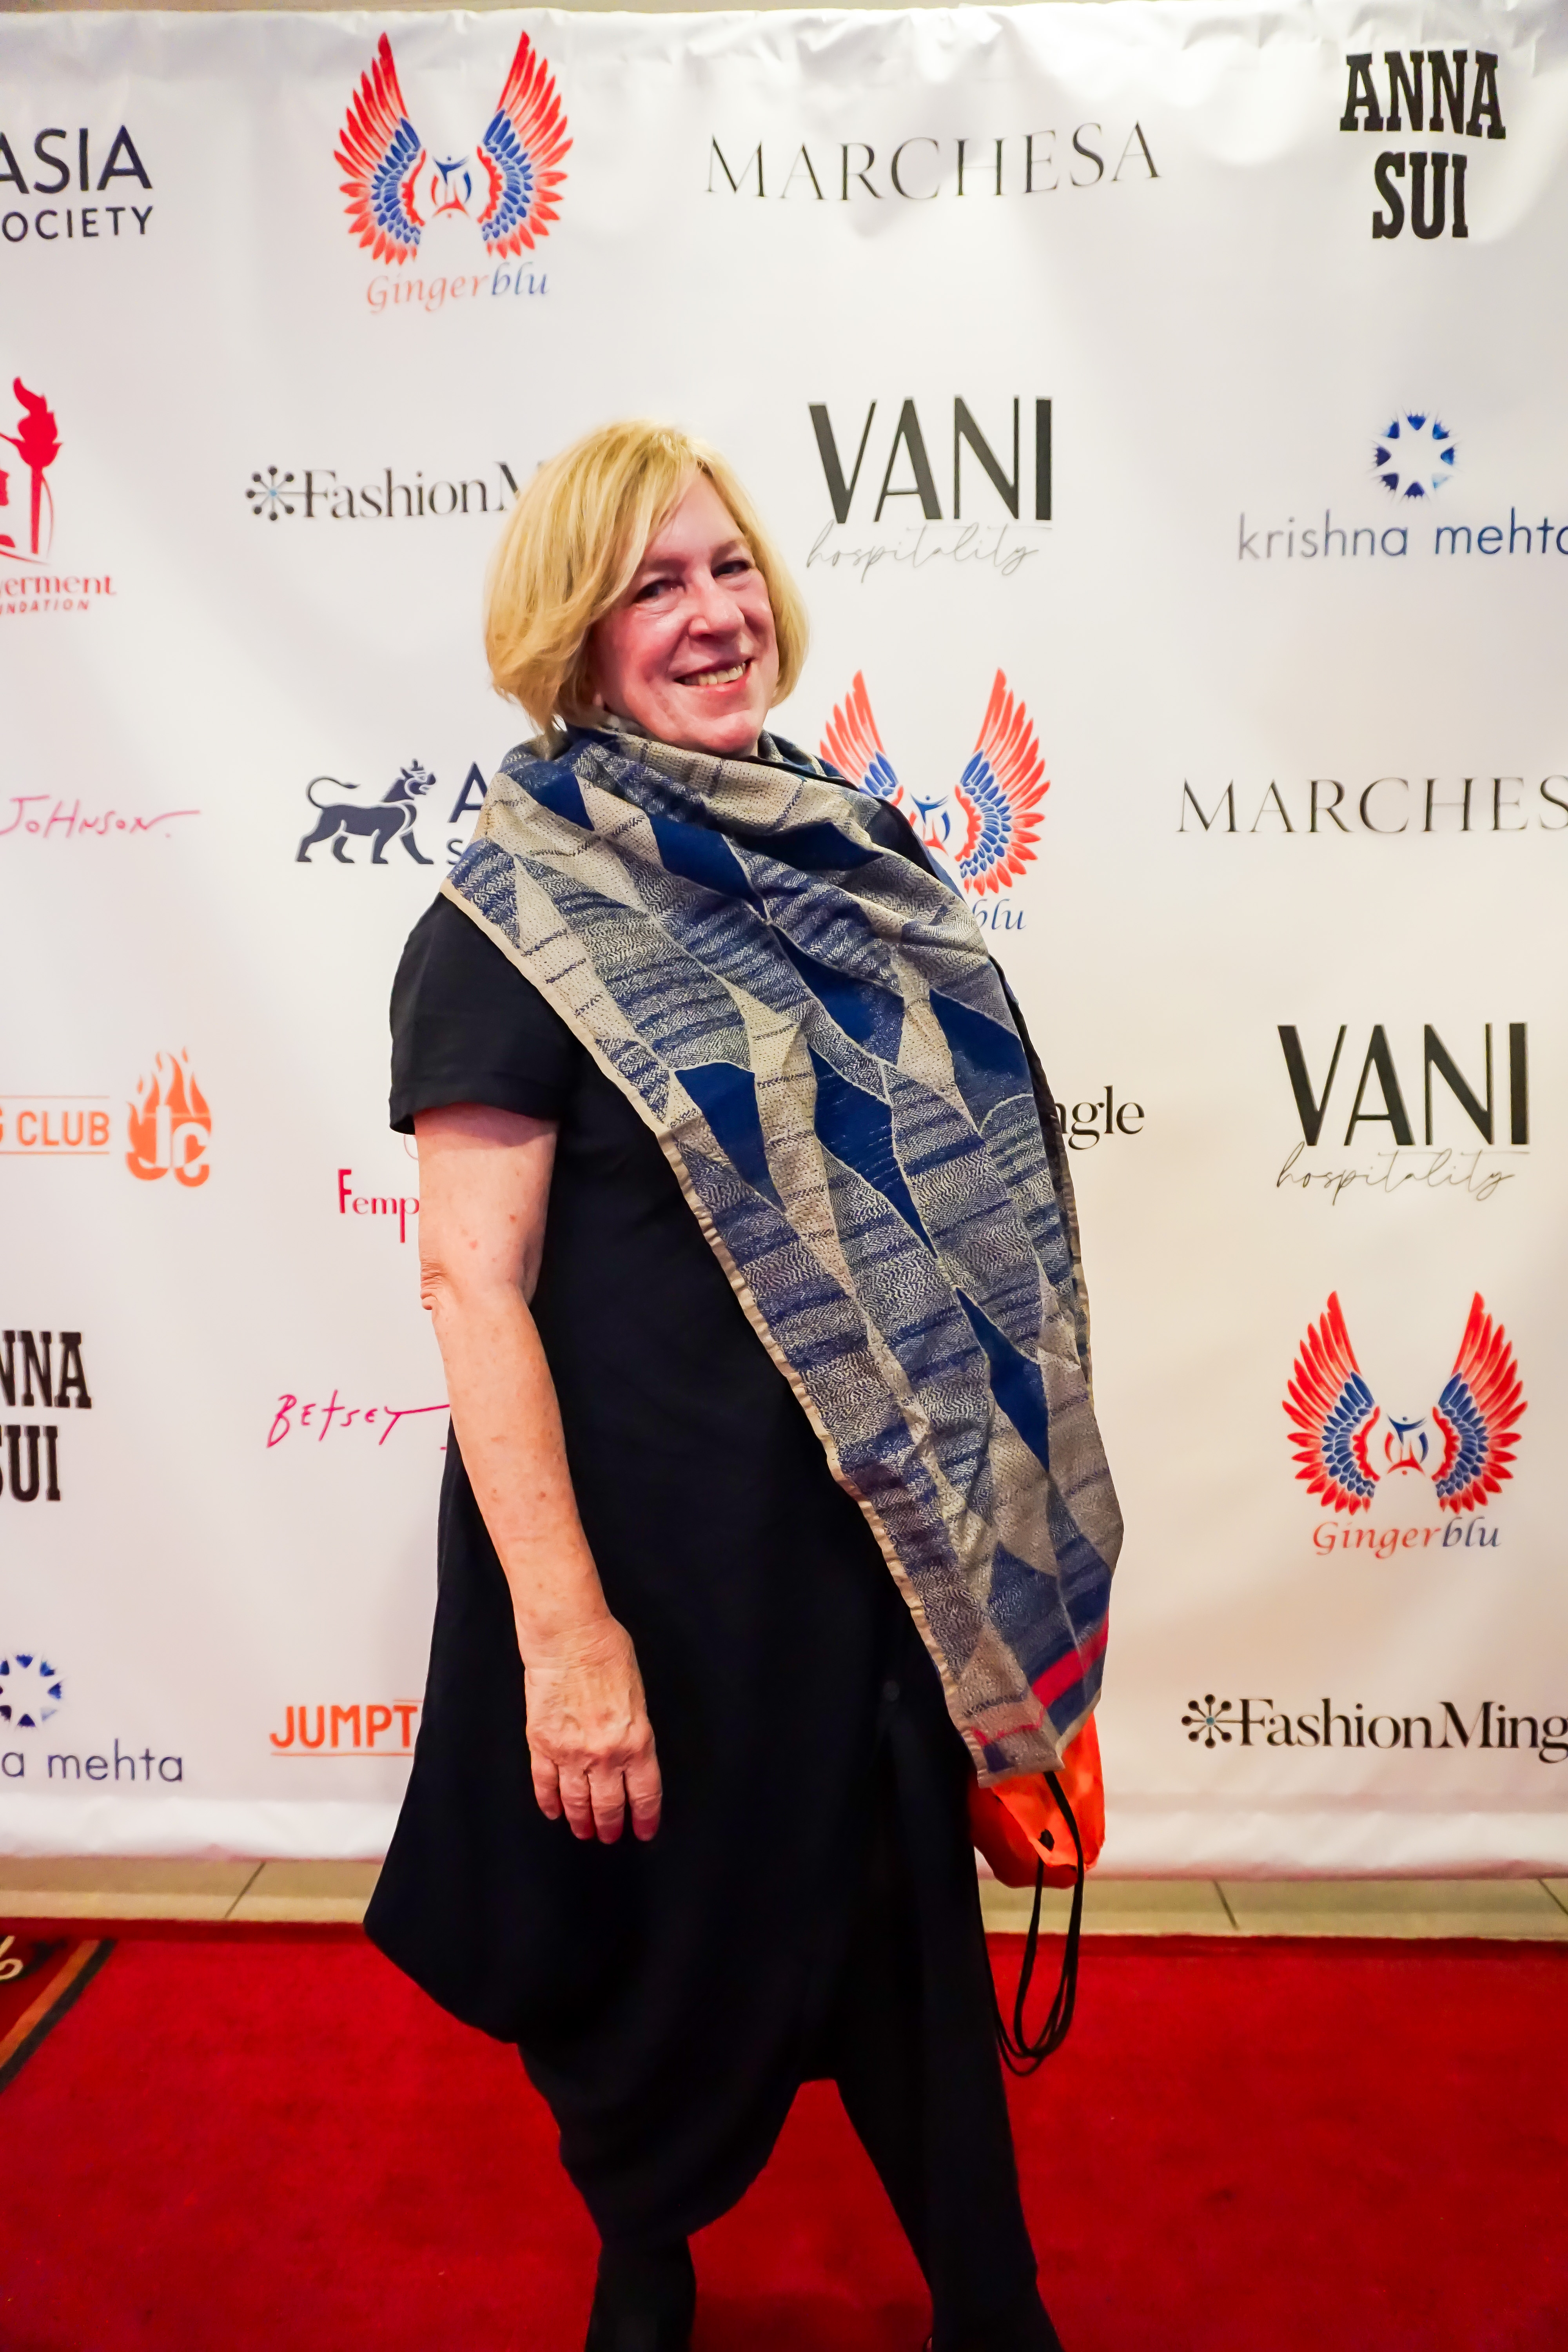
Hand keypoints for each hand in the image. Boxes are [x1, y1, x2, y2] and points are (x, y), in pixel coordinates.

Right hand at [522, 1617, 661, 1843]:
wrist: (569, 1638)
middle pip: (609, 1805)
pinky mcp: (541, 1744)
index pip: (644, 1794)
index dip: (644, 1818)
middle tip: (609, 1836)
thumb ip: (634, 1731)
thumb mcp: (638, 1697)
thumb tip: (631, 1754)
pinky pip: (545, 1783)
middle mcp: (605, 1755)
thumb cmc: (607, 1654)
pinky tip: (554, 1811)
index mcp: (636, 1742)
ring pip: (576, 1801)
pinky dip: (549, 1802)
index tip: (643, 1831)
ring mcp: (570, 1753)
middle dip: (610, 1826)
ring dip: (581, 1820)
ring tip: (583, 1831)